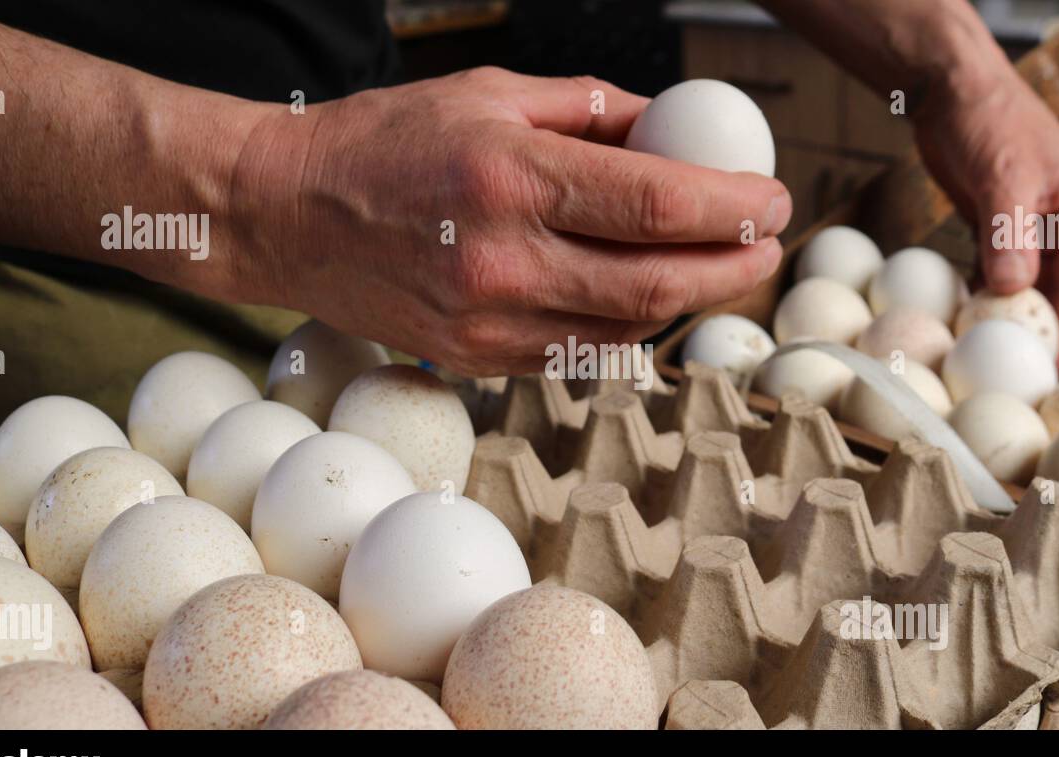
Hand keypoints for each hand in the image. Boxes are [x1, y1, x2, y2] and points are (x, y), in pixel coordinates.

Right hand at [226, 67, 790, 375]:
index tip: (773, 200)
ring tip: (717, 268)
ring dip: (687, 302)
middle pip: (656, 283)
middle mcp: (501, 259)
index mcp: (509, 177)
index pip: (654, 205)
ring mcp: (487, 322)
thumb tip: (672, 128)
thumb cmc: (383, 143)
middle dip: (732, 269)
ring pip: (625, 330)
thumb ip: (590, 111)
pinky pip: (580, 353)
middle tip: (768, 248)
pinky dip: (629, 329)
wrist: (286, 214)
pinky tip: (649, 298)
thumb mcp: (488, 94)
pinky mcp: (476, 360)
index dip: (731, 210)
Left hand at [914, 69, 1058, 373]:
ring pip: (1022, 285)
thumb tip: (1012, 293)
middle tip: (1018, 379)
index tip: (1053, 372)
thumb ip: (1009, 236)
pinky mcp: (992, 226)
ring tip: (988, 363)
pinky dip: (980, 295)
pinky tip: (962, 322)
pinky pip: (992, 272)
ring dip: (1006, 318)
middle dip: (1039, 334)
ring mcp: (1026, 226)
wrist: (950, 88)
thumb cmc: (988, 122)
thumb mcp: (1003, 179)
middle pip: (1055, 292)